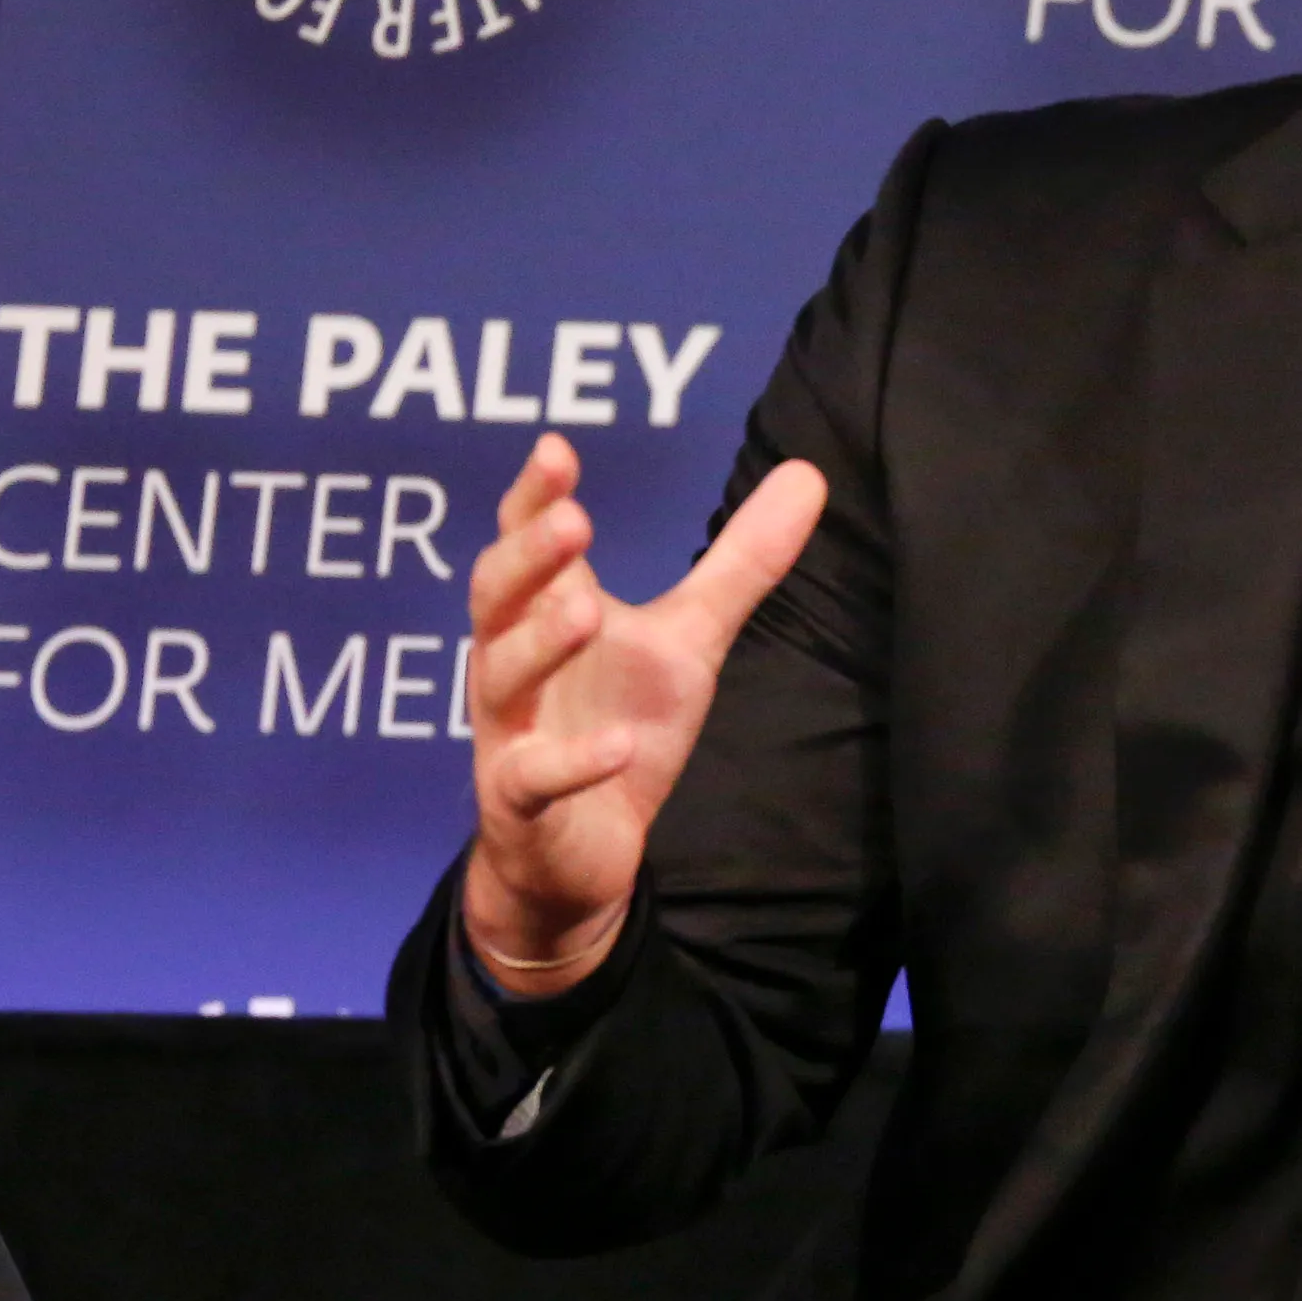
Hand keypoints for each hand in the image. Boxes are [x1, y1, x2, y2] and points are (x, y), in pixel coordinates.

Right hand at [461, 433, 826, 992]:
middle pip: (494, 596)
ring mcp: (510, 732)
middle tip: (574, 521)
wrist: (581, 850)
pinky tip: (619, 745)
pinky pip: (534, 777)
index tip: (556, 449)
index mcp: (545, 613)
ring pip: (501, 677)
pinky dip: (574, 761)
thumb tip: (808, 474)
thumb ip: (740, 563)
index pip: (524, 541)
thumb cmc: (620, 722)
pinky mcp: (520, 802)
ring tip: (587, 611)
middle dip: (527, 557)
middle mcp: (512, 662)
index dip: (533, 498)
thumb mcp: (690, 639)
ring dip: (541, 644)